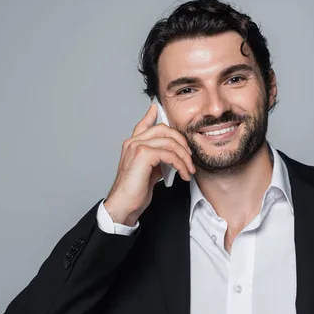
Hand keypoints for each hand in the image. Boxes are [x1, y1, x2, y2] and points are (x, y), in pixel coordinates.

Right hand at [103, 102, 195, 225]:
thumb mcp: (148, 172)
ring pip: (170, 141)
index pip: (143, 124)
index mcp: (133, 145)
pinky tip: (183, 174)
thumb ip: (156, 159)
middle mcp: (133, 142)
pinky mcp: (143, 155)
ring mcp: (137, 146)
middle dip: (181, 141)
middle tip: (190, 156)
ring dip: (184, 157)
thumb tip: (170, 156)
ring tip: (189, 170)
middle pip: (163, 129)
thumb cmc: (134, 191)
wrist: (124, 205)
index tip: (157, 108)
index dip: (151, 115)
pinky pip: (170, 154)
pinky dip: (181, 164)